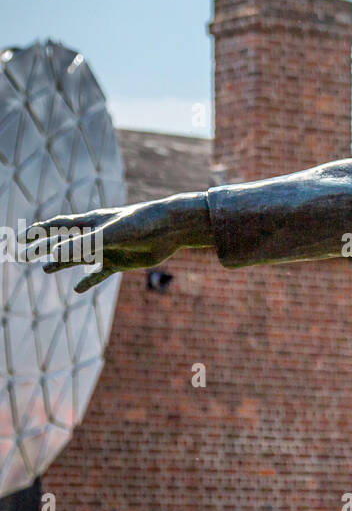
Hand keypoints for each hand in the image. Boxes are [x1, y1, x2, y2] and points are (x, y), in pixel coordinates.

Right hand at [22, 193, 211, 293]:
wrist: (172, 228)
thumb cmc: (142, 224)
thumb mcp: (109, 235)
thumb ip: (83, 244)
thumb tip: (53, 255)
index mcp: (91, 222)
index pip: (58, 225)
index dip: (39, 231)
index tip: (21, 238)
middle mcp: (97, 235)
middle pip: (64, 242)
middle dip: (44, 248)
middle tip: (24, 256)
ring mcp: (108, 248)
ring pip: (79, 257)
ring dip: (62, 262)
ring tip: (46, 270)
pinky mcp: (120, 261)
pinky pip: (100, 273)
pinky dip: (88, 281)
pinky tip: (78, 289)